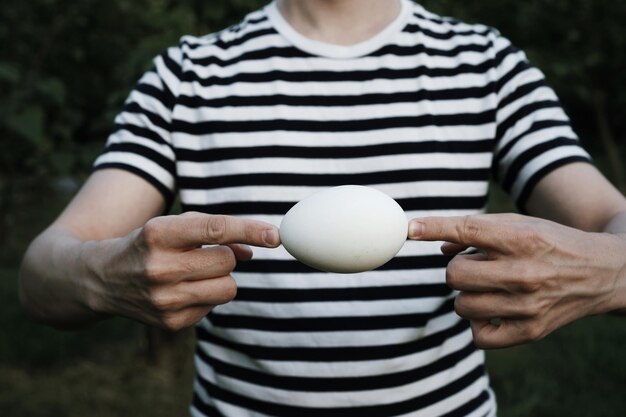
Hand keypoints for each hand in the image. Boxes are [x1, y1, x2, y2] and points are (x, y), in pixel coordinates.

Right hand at [86, 212, 279, 330]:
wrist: (100, 279)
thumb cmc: (147, 245)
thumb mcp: (173, 227)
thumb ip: (215, 232)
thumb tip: (252, 252)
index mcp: (158, 234)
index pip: (215, 229)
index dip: (249, 230)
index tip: (275, 235)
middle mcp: (159, 268)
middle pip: (227, 262)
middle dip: (225, 256)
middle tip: (204, 254)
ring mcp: (163, 300)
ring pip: (227, 288)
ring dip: (220, 278)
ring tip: (194, 273)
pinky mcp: (170, 323)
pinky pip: (214, 307)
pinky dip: (206, 296)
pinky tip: (182, 290)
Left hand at [408, 213, 625, 347]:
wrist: (603, 273)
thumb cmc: (552, 243)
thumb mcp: (521, 225)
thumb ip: (478, 230)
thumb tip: (438, 247)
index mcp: (523, 240)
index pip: (468, 231)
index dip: (434, 228)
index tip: (410, 228)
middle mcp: (524, 273)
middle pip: (454, 275)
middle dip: (457, 269)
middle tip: (477, 266)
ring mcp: (527, 306)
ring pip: (461, 304)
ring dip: (467, 294)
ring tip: (490, 285)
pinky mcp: (530, 332)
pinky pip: (478, 336)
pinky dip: (477, 323)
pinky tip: (492, 309)